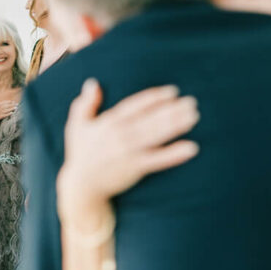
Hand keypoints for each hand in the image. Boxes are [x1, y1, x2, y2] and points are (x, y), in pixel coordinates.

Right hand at [0, 92, 18, 123]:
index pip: (4, 103)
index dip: (9, 102)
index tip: (13, 101)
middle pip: (7, 106)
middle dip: (12, 105)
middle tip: (17, 104)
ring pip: (7, 110)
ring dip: (12, 109)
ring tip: (16, 108)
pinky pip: (5, 115)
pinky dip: (8, 114)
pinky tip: (12, 113)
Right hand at [58, 79, 199, 212]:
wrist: (81, 187)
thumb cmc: (81, 153)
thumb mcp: (76, 125)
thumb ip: (85, 103)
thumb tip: (93, 83)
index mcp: (109, 122)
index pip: (136, 105)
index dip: (155, 97)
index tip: (173, 91)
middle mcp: (121, 135)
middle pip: (151, 118)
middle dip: (172, 109)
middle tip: (191, 102)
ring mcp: (129, 152)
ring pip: (157, 135)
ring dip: (176, 125)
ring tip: (194, 116)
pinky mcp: (136, 168)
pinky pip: (158, 160)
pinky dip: (174, 154)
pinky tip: (191, 147)